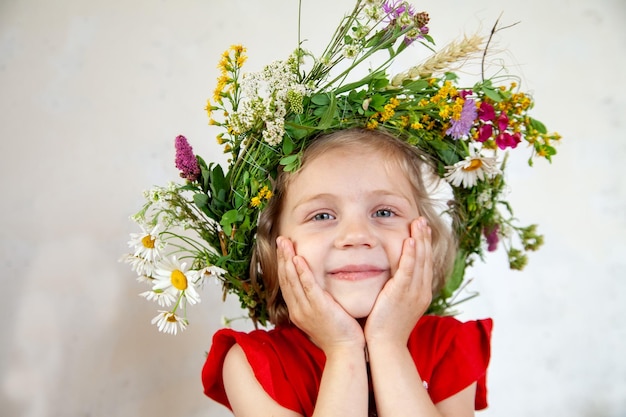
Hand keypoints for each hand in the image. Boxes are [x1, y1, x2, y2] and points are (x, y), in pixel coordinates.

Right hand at [276, 236, 364, 352]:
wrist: (345, 351)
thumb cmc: (337, 333)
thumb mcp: (321, 315)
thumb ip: (315, 301)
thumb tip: (315, 288)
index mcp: (297, 311)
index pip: (285, 284)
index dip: (282, 265)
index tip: (281, 249)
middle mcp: (298, 309)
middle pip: (285, 279)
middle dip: (281, 257)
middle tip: (280, 239)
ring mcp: (307, 309)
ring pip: (293, 280)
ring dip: (288, 259)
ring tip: (285, 243)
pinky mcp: (320, 308)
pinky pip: (309, 287)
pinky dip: (302, 272)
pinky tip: (298, 259)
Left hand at [364, 217, 432, 346]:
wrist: (385, 345)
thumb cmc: (385, 327)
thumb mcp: (394, 304)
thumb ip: (395, 289)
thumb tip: (390, 278)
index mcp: (421, 293)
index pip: (425, 263)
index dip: (424, 245)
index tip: (421, 230)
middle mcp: (421, 291)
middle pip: (426, 258)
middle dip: (424, 238)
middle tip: (422, 220)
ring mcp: (414, 292)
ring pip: (420, 261)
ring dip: (420, 240)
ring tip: (418, 223)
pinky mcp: (402, 294)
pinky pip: (408, 270)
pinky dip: (411, 255)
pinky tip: (410, 241)